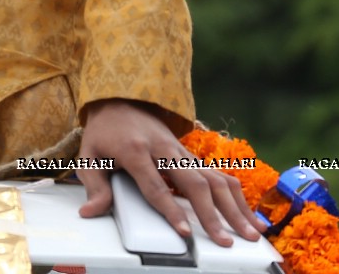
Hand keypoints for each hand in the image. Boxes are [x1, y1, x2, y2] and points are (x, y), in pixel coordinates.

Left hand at [76, 100, 259, 245]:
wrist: (120, 99)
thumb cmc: (104, 132)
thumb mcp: (88, 155)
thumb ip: (93, 185)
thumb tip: (91, 211)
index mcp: (135, 150)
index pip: (155, 185)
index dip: (170, 210)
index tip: (183, 231)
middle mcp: (164, 150)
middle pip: (193, 183)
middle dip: (212, 214)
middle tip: (225, 240)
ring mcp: (181, 151)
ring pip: (213, 178)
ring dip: (234, 207)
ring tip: (250, 232)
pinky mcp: (191, 154)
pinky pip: (218, 173)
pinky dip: (236, 194)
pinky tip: (249, 213)